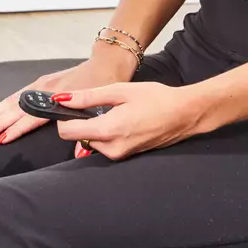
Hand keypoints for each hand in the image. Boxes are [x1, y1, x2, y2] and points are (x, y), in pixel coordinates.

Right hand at [0, 44, 135, 145]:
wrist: (107, 62)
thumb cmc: (105, 86)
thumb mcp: (102, 108)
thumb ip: (88, 130)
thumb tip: (80, 153)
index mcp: (57, 96)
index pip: (31, 116)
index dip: (15, 129)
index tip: (0, 139)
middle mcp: (44, 89)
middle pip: (14, 108)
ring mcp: (40, 85)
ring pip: (10, 101)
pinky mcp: (40, 84)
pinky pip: (14, 97)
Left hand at [53, 82, 205, 160]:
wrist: (185, 114)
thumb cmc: (156, 98)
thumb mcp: (120, 90)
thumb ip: (88, 97)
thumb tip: (62, 99)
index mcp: (108, 130)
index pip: (67, 132)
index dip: (64, 118)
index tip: (72, 106)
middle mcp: (111, 149)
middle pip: (77, 138)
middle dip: (82, 122)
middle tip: (100, 106)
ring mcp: (119, 156)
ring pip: (90, 142)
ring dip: (95, 128)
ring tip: (116, 113)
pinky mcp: (125, 157)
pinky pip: (105, 146)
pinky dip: (106, 134)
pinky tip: (123, 121)